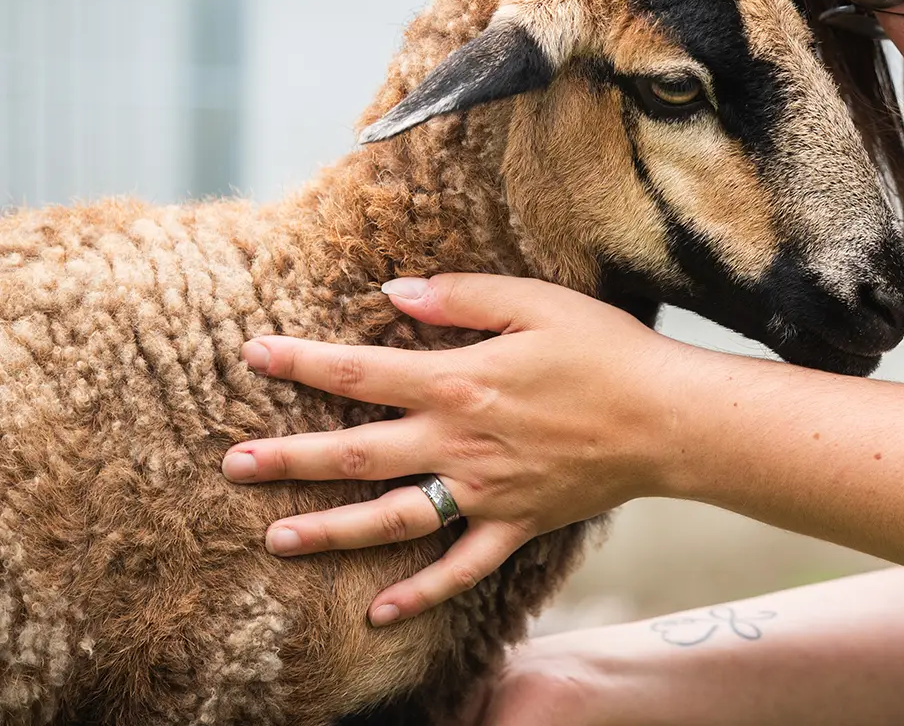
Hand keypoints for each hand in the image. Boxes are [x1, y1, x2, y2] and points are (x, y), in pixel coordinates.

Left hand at [221, 274, 670, 625]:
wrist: (668, 418)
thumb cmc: (608, 351)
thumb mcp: (537, 302)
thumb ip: (463, 296)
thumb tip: (395, 294)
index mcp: (458, 381)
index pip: (360, 373)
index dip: (302, 362)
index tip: (253, 353)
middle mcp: (458, 443)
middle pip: (356, 454)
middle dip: (289, 459)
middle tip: (232, 465)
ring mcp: (483, 492)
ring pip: (391, 517)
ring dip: (330, 530)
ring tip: (276, 538)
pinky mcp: (514, 525)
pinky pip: (459, 569)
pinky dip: (420, 594)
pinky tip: (379, 612)